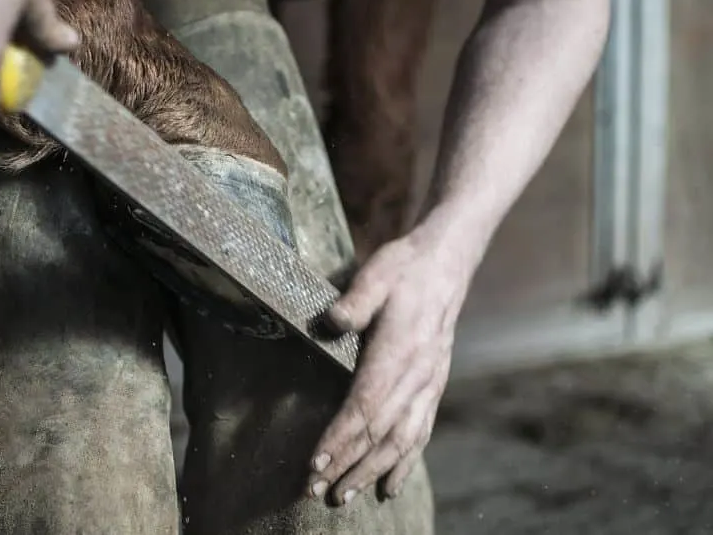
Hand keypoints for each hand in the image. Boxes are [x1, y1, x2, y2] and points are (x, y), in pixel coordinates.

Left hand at [307, 224, 474, 504]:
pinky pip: (420, 433)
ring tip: (346, 496)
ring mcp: (429, 384)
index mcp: (400, 350)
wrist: (446, 264)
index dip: (340, 437)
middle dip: (348, 465)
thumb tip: (330, 322)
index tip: (315, 462)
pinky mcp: (434, 386)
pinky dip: (405, 463)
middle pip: (381, 432)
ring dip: (373, 472)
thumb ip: (355, 300)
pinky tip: (389, 486)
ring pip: (402, 440)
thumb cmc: (403, 268)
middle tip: (317, 491)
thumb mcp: (376, 274)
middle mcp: (418, 375)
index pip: (366, 405)